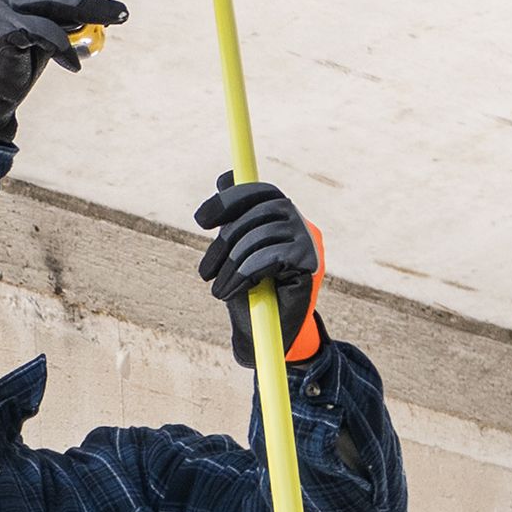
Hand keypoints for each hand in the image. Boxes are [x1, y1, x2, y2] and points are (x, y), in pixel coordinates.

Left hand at [196, 175, 323, 360]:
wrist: (266, 334)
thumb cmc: (249, 291)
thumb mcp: (234, 251)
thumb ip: (233, 218)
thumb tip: (226, 177)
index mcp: (283, 218)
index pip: (262, 192)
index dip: (229, 200)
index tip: (201, 221)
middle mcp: (302, 224)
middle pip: (261, 210)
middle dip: (225, 240)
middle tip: (204, 272)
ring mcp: (310, 243)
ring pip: (263, 234)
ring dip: (232, 263)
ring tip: (218, 290)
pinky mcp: (311, 265)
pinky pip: (273, 255)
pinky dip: (246, 272)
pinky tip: (233, 290)